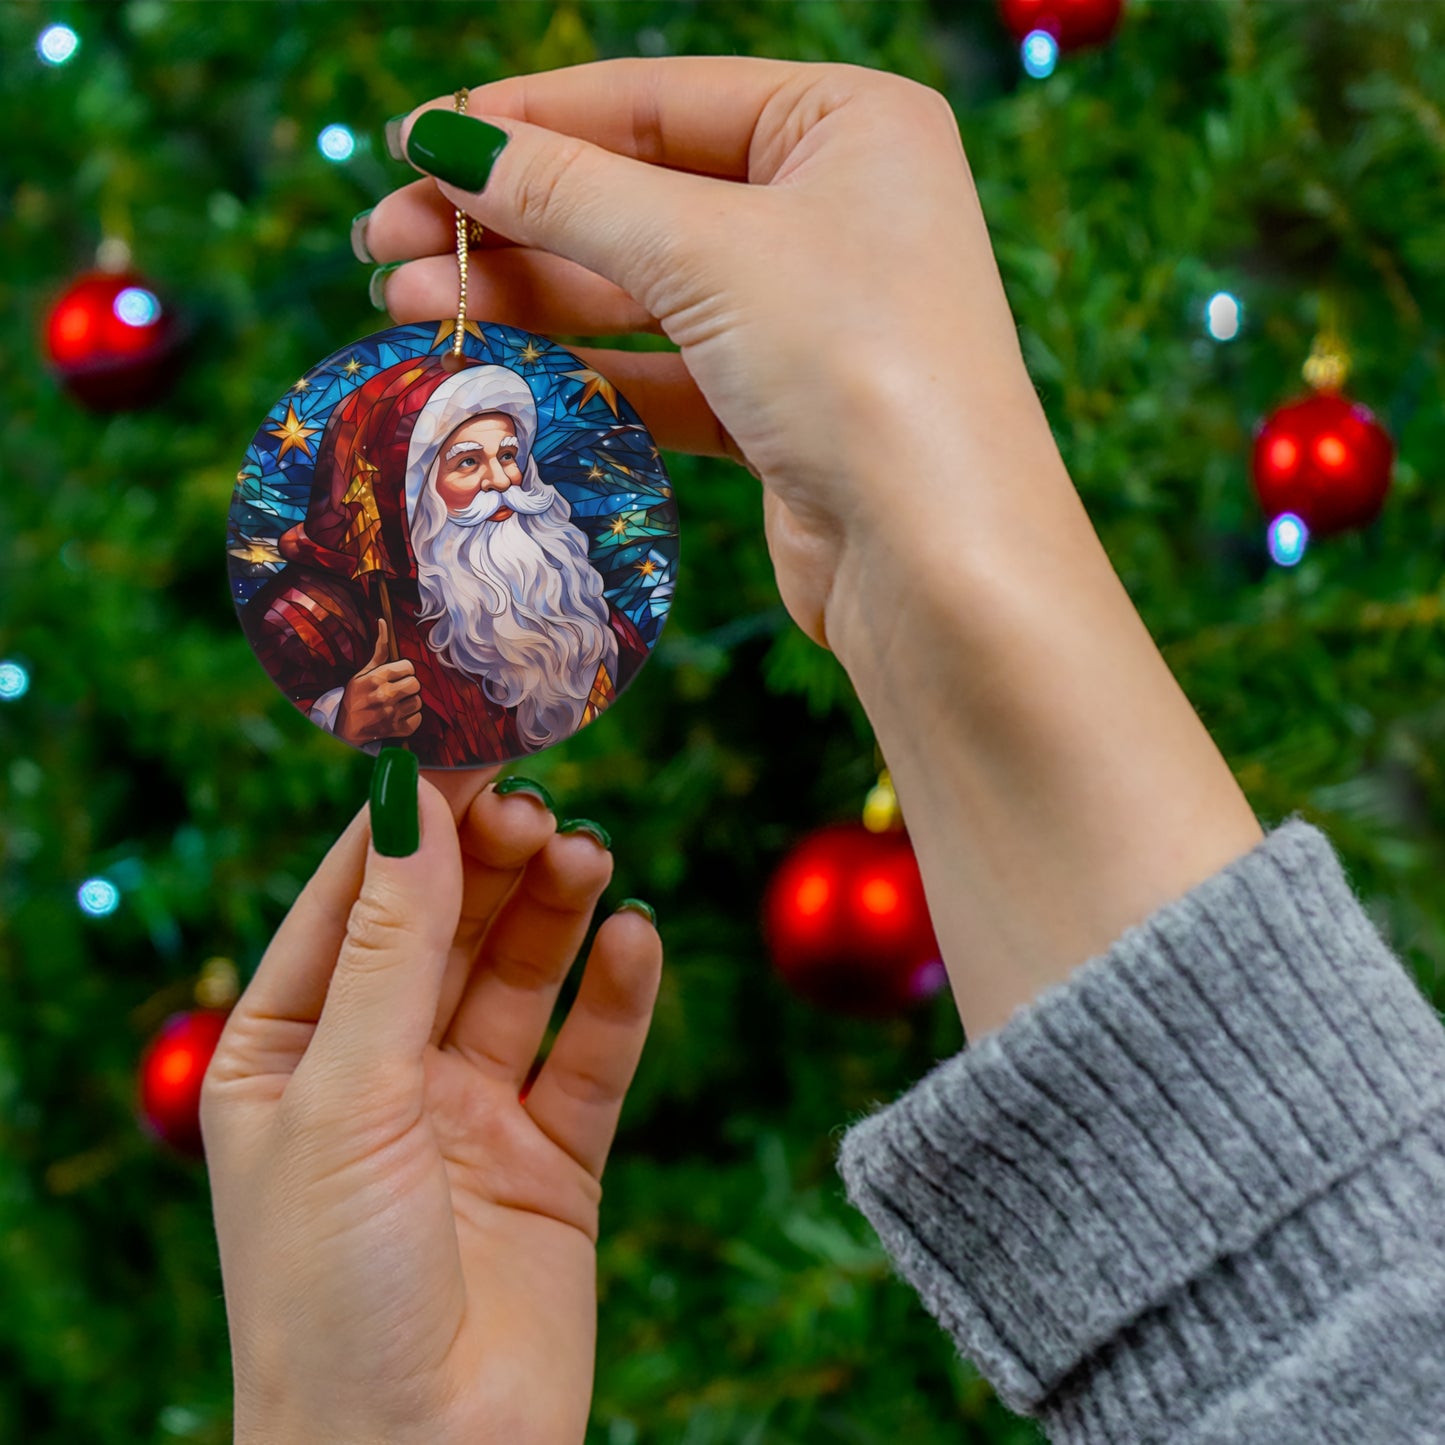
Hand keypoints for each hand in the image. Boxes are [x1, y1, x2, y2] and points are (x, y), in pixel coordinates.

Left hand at [201, 771, 662, 1444]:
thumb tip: (414, 803)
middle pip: (447, 927)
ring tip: (589, 857)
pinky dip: (618, 995)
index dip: (409, 821)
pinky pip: (591, 1055)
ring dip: (555, 911)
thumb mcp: (346, 1097)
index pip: (353, 900)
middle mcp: (380, 1071)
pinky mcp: (552, 1159)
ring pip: (522, 977)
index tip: (467, 742)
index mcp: (289, 1052)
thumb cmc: (332, 1293)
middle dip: (491, 862)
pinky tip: (636, 941)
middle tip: (540, 807)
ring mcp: (469, 1113)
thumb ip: (391, 947)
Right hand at [336, 619, 421, 745]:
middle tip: (398, 689)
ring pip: (418, 701)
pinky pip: (418, 718)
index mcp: (376, 678)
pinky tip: (399, 715)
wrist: (346, 730)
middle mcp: (384, 696)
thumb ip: (379, 649)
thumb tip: (384, 622)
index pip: (409, 666)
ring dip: (410, 701)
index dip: (404, 670)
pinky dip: (412, 717)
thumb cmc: (355, 698)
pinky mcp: (398, 730)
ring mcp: (392, 714)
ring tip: (397, 703)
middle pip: (416, 683)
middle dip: (408, 685)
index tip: (396, 675)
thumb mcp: (363, 672)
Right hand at [363, 57, 1048, 652]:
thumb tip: (447, 141)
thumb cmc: (856, 365)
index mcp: (847, 124)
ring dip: (527, 295)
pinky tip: (497, 366)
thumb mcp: (706, 251)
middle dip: (509, 218)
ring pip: (641, 288)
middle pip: (637, 195)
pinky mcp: (783, 409)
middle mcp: (834, 209)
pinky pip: (664, 370)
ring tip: (406, 304)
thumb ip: (570, 192)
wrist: (938, 560)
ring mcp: (809, 315)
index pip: (655, 100)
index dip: (527, 120)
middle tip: (384, 241)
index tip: (413, 142)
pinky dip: (584, 369)